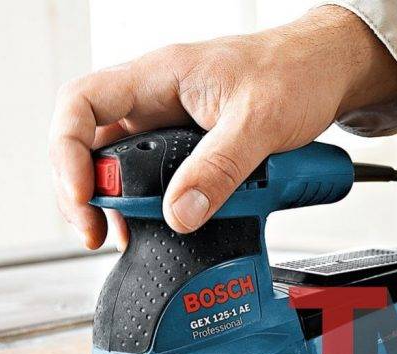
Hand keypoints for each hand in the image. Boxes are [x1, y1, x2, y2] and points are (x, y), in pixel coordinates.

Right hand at [49, 6, 396, 248]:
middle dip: (88, 193)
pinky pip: (158, 177)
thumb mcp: (259, 123)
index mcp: (158, 76)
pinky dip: (155, 205)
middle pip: (91, 144)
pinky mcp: (191, 145)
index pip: (81, 105)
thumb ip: (220, 169)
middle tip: (100, 235)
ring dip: (120, 205)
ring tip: (128, 240)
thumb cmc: (296, 73)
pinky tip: (163, 228)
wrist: (329, 70)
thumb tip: (180, 214)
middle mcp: (155, 98)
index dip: (67, 154)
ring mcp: (170, 122)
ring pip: (123, 165)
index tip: (84, 200)